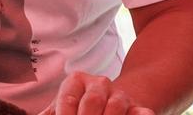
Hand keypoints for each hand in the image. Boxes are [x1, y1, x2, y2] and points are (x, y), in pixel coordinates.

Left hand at [38, 73, 153, 114]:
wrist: (112, 99)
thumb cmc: (79, 106)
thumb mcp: (63, 106)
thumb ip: (51, 114)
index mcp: (76, 81)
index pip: (68, 98)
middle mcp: (99, 84)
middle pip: (92, 101)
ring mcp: (120, 95)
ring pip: (115, 106)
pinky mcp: (138, 107)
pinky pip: (141, 112)